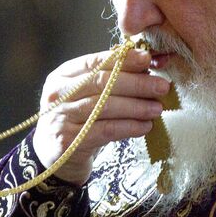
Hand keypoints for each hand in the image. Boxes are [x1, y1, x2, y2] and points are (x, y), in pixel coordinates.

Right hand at [31, 48, 169, 185]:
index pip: (95, 62)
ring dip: (136, 107)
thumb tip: (149, 63)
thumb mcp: (88, 95)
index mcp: (63, 76)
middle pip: (102, 83)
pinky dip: (129, 127)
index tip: (148, 59)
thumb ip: (112, 78)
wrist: (53, 157)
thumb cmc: (78, 120)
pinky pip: (105, 131)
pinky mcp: (69, 141)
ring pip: (105, 107)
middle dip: (136, 83)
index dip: (124, 59)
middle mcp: (58, 94)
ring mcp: (61, 118)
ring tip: (157, 108)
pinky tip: (145, 126)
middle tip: (162, 86)